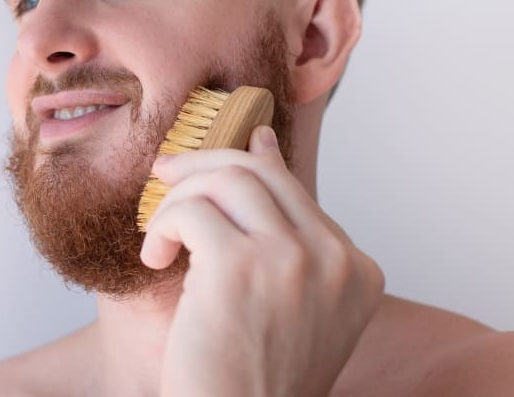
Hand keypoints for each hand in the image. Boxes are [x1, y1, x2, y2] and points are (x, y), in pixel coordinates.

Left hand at [140, 125, 384, 396]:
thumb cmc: (253, 378)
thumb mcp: (290, 305)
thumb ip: (286, 231)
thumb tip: (262, 141)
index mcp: (357, 271)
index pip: (295, 191)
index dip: (245, 169)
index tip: (211, 166)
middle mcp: (336, 260)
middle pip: (262, 172)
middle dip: (204, 165)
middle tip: (166, 174)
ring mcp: (293, 261)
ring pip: (227, 180)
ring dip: (179, 197)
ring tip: (160, 235)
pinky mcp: (239, 268)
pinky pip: (191, 211)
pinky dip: (163, 227)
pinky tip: (155, 258)